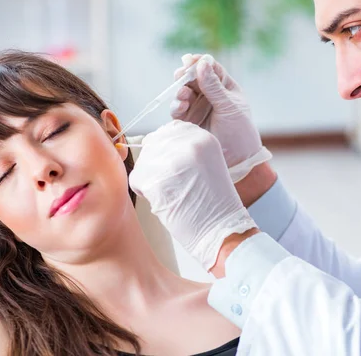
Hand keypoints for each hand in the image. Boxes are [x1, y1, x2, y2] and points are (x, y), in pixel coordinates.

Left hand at [129, 120, 257, 269]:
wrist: (222, 231)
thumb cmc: (213, 202)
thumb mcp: (206, 162)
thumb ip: (185, 148)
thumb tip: (152, 142)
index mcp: (203, 137)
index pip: (169, 129)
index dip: (166, 149)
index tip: (175, 167)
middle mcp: (188, 144)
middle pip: (153, 143)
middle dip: (156, 163)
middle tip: (173, 184)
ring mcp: (171, 162)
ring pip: (143, 162)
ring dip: (150, 178)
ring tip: (171, 193)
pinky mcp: (157, 181)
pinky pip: (137, 180)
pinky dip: (145, 192)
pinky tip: (165, 201)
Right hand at [171, 54, 271, 182]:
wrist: (237, 159)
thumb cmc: (240, 131)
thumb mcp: (229, 106)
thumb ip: (214, 86)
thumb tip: (202, 63)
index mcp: (224, 86)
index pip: (210, 68)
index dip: (199, 62)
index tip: (189, 60)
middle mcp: (209, 94)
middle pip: (193, 78)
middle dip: (185, 76)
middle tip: (180, 75)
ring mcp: (198, 107)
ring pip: (183, 93)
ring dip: (180, 92)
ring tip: (183, 97)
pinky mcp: (188, 121)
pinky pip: (178, 110)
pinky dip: (177, 106)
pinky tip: (181, 108)